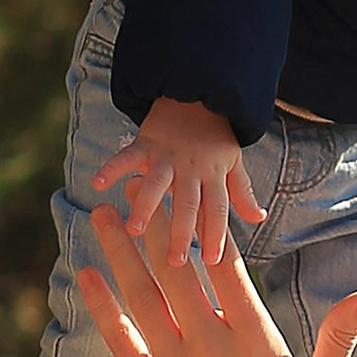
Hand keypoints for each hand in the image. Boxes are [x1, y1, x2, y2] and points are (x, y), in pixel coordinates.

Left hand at [77, 216, 356, 356]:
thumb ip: (341, 337)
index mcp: (254, 338)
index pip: (227, 269)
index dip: (206, 229)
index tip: (190, 197)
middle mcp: (210, 343)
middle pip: (177, 270)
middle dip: (157, 225)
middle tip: (137, 190)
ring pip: (144, 296)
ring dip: (121, 252)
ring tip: (103, 216)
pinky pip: (119, 339)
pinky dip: (103, 306)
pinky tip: (87, 274)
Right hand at [93, 95, 264, 267]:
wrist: (197, 94)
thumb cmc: (215, 136)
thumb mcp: (234, 161)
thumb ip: (241, 193)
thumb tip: (258, 218)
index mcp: (213, 175)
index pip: (217, 209)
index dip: (216, 234)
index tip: (214, 262)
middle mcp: (190, 168)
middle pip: (187, 203)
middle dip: (181, 232)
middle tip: (175, 261)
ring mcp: (166, 156)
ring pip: (156, 183)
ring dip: (144, 205)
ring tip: (134, 230)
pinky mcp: (145, 143)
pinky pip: (126, 156)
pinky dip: (111, 167)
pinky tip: (97, 183)